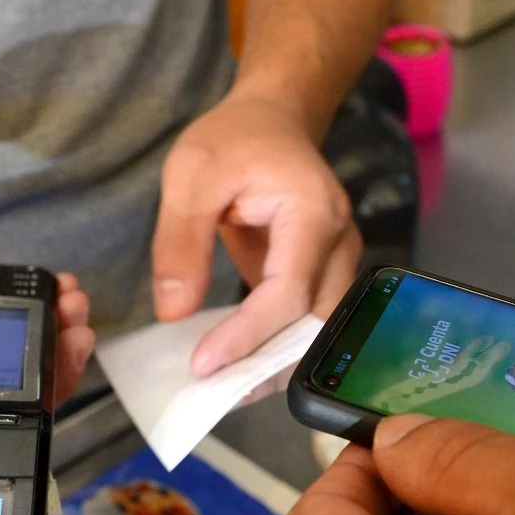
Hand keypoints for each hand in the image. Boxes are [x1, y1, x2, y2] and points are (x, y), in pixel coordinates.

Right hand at [0, 204, 96, 415]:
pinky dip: (39, 307)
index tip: (51, 387)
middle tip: (75, 338)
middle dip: (52, 369)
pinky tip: (57, 289)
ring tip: (73, 309)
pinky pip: (7, 320)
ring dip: (55, 337)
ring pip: (17, 360)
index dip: (15, 418)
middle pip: (7, 397)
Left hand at [153, 94, 360, 375]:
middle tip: (215, 393)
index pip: (289, 292)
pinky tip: (241, 365)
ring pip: (319, 329)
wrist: (272, 121)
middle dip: (268, 364)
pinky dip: (277, 346)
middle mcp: (340, 241)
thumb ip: (181, 241)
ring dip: (276, 363)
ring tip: (227, 387)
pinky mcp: (324, 274)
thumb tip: (174, 311)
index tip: (205, 366)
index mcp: (312, 211)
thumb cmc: (234, 140)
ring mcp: (339, 260)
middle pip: (315, 322)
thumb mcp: (191, 175)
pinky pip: (308, 320)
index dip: (250, 335)